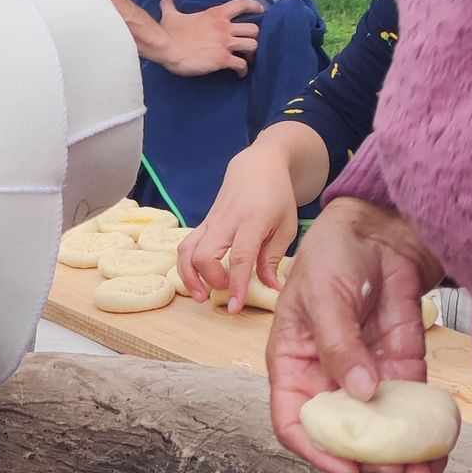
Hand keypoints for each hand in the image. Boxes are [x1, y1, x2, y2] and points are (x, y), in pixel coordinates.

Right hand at [138, 0, 262, 75]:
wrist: (166, 47)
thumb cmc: (168, 31)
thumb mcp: (170, 14)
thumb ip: (170, 3)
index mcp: (216, 14)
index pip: (242, 4)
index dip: (255, 7)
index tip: (261, 10)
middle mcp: (224, 27)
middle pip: (253, 29)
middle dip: (254, 37)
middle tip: (249, 43)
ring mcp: (224, 43)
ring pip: (252, 45)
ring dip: (252, 54)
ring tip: (247, 59)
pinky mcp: (222, 59)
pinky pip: (241, 64)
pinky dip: (243, 70)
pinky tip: (239, 73)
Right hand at [178, 137, 302, 310]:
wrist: (258, 165)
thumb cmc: (277, 196)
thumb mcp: (286, 227)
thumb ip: (274, 258)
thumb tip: (271, 287)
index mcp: (252, 221)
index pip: (239, 257)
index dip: (236, 284)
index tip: (236, 306)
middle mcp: (226, 221)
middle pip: (204, 255)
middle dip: (209, 280)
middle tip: (223, 293)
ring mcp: (211, 221)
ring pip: (186, 250)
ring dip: (188, 276)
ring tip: (200, 296)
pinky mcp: (203, 223)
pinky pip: (185, 245)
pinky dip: (185, 266)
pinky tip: (196, 281)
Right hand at [264, 196, 442, 472]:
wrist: (379, 229)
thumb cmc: (333, 255)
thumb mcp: (324, 297)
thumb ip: (339, 346)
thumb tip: (361, 393)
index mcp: (293, 365)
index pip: (295, 422)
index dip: (317, 450)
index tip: (348, 468)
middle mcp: (327, 379)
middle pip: (341, 434)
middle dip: (367, 458)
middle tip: (396, 470)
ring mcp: (366, 375)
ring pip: (379, 428)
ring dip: (400, 453)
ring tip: (423, 471)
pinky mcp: (401, 366)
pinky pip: (411, 406)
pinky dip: (425, 429)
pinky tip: (440, 447)